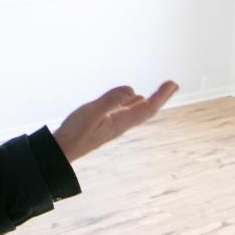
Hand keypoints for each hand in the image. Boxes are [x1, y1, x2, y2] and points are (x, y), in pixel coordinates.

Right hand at [52, 81, 178, 162]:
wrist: (61, 151)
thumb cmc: (73, 133)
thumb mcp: (90, 114)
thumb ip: (110, 101)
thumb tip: (132, 89)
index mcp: (121, 123)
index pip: (147, 108)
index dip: (160, 96)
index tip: (173, 83)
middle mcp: (120, 124)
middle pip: (146, 110)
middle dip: (160, 97)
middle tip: (173, 84)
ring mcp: (113, 124)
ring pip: (136, 111)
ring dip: (149, 100)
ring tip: (159, 92)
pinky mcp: (104, 124)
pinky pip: (125, 111)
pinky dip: (133, 103)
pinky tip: (133, 99)